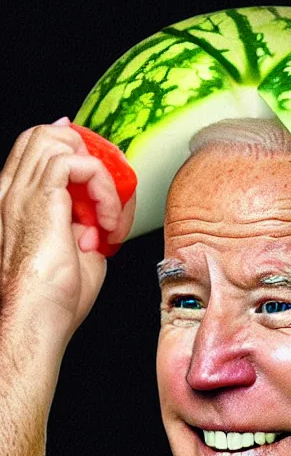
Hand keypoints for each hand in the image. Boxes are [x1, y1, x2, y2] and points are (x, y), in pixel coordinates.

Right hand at [0, 117, 134, 347]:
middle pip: (46, 134)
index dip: (77, 152)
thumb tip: (100, 216)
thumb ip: (87, 225)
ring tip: (109, 208)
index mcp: (19, 203)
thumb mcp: (78, 253)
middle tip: (111, 189)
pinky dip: (105, 187)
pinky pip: (79, 164)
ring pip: (58, 138)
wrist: (35, 320)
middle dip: (89, 152)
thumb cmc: (54, 298)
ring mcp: (22, 191)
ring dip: (99, 170)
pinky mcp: (40, 198)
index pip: (41, 151)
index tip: (107, 177)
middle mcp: (14, 191)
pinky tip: (110, 221)